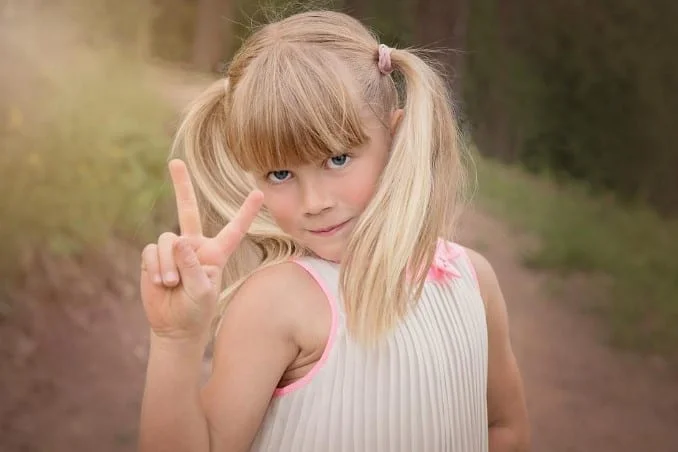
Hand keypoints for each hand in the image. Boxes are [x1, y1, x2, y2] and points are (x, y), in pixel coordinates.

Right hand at [140, 159, 263, 341]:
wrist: (173, 325)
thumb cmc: (196, 310)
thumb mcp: (202, 291)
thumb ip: (194, 267)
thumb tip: (179, 242)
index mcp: (216, 252)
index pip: (234, 229)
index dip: (246, 212)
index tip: (259, 192)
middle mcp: (194, 245)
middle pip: (186, 210)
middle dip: (181, 185)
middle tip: (175, 162)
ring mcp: (173, 249)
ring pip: (167, 239)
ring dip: (168, 263)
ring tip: (171, 284)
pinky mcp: (155, 256)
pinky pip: (152, 251)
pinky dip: (155, 267)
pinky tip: (160, 282)